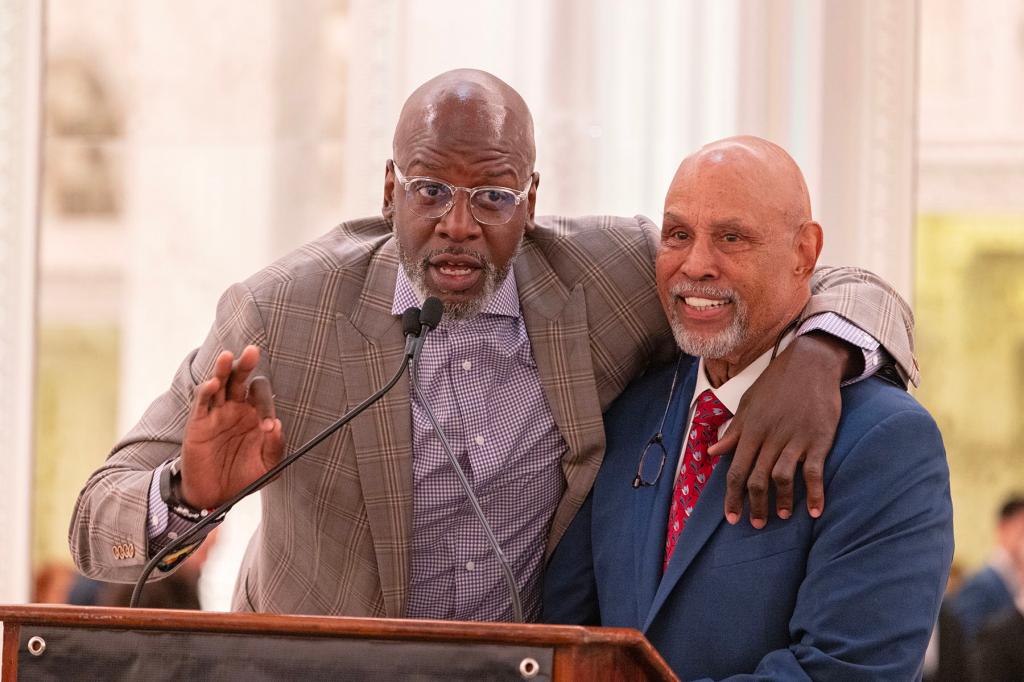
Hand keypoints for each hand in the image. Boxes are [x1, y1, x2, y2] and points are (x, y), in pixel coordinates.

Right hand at [180, 345, 283, 509]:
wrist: (214, 494)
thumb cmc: (243, 477)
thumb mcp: (267, 467)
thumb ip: (275, 447)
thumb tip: (276, 426)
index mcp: (255, 415)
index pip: (262, 396)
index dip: (266, 406)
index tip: (267, 427)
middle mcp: (236, 409)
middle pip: (240, 379)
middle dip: (246, 365)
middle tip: (253, 351)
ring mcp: (217, 413)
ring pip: (220, 384)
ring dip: (223, 369)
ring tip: (228, 357)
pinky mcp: (199, 423)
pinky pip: (203, 403)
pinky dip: (206, 391)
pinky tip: (213, 384)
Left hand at [709, 333, 854, 527]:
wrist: (810, 362)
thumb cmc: (776, 384)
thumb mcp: (748, 404)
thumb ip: (732, 431)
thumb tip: (712, 453)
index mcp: (750, 430)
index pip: (736, 470)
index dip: (732, 497)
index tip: (732, 518)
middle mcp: (770, 437)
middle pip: (757, 479)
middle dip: (755, 505)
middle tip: (755, 524)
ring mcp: (795, 439)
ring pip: (782, 478)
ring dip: (782, 502)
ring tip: (782, 516)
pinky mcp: (819, 439)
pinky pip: (814, 471)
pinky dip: (814, 493)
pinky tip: (815, 510)